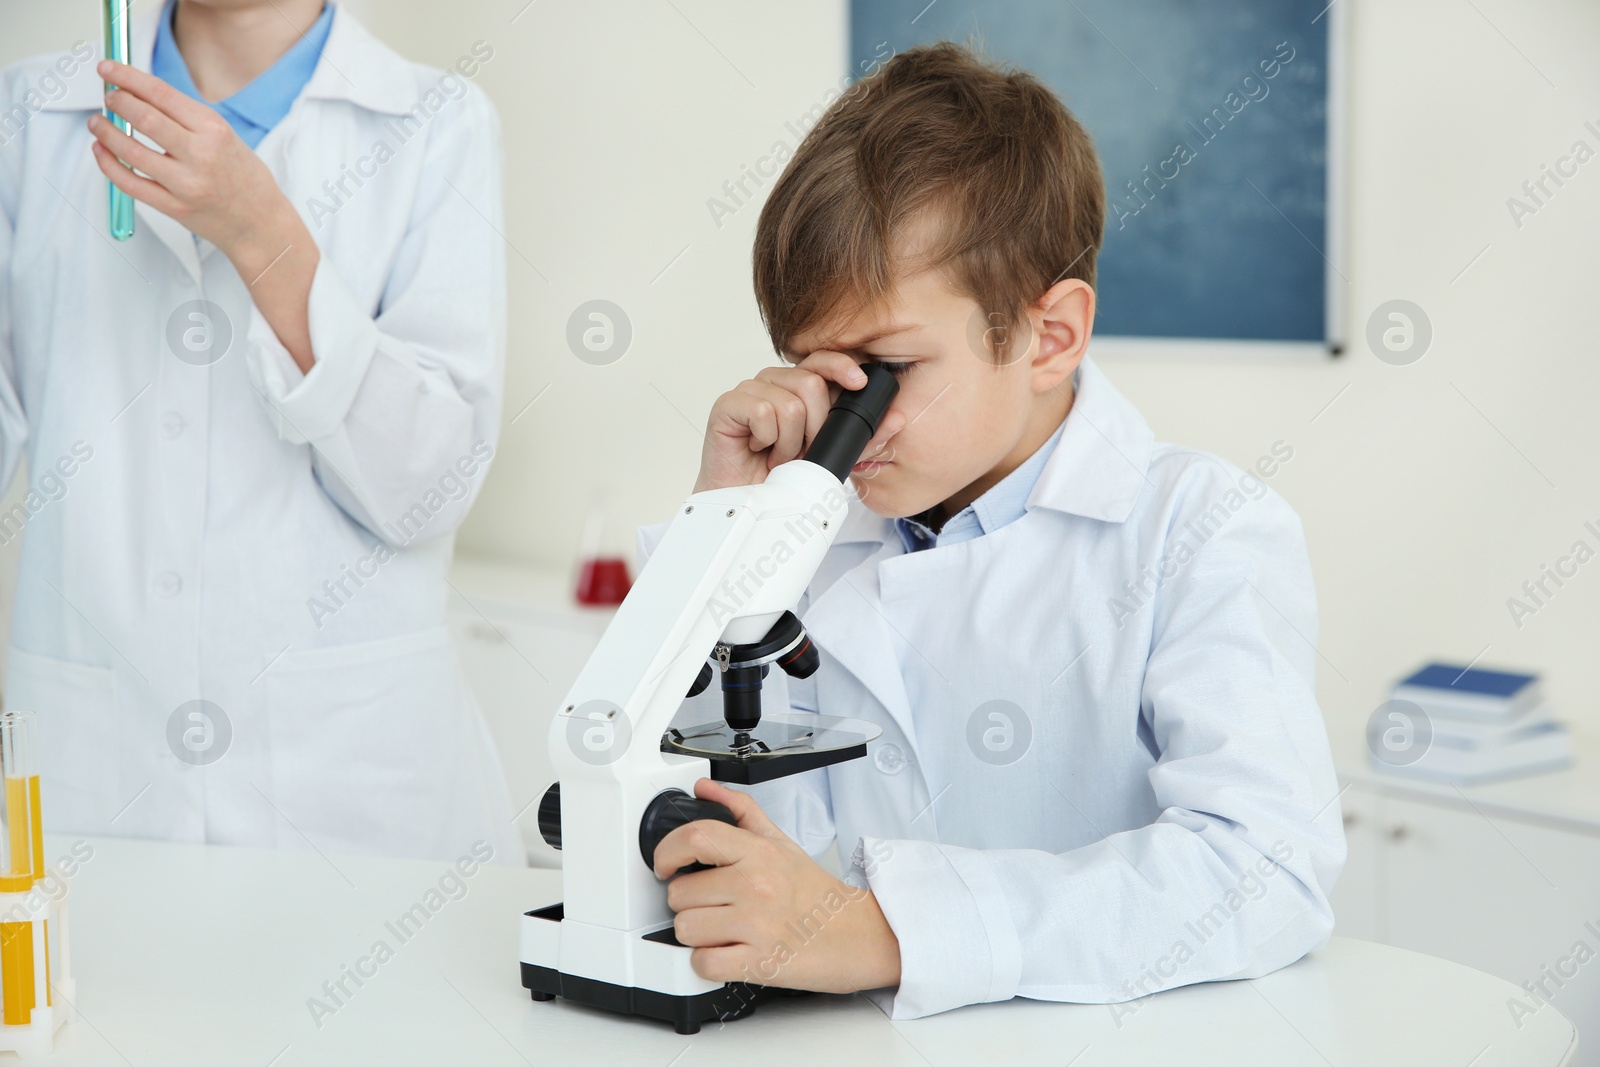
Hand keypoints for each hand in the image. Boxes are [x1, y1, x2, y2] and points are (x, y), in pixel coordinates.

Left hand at [89, 60, 301, 261]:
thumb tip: (141, 96)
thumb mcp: (226, 138)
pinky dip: (108, 164)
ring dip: (106, 132)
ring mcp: (186, 184)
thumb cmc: (246, 180)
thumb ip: (186, 119)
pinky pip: (130, 183)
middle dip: (117, 102)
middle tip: (108, 97)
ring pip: (130, 151)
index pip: (161, 94)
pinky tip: (102, 151)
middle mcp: (201, 155)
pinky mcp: (174, 208)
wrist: (261, 225)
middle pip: (144, 118)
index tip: (108, 70)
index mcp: (215, 131)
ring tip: (98, 123)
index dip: (128, 77)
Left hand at [654, 778, 900, 992]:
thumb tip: (705, 789)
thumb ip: (740, 811)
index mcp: (758, 853)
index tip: (665, 865)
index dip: (666, 852)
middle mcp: (755, 885)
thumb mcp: (780, 843)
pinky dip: (707, 963)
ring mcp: (756, 924)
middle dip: (688, 902)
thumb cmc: (816, 893)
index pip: (695, 838)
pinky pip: (703, 963)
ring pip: (686, 929)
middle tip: (712, 904)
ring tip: (722, 928)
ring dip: (696, 934)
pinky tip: (725, 952)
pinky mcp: (757, 962)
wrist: (858, 935)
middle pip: (681, 892)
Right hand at [694, 352, 904, 493]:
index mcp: (797, 387)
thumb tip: (897, 418)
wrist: (748, 503)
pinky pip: (762, 412)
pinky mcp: (727, 405)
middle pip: (810, 384)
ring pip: (789, 403)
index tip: (859, 383)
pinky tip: (760, 449)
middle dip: (815, 427)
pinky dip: (767, 439)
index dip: (842, 366)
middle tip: (802, 450)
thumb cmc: (782, 476)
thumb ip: (863, 438)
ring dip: (790, 441)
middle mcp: (774, 382)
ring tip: (779, 455)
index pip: (822, 360)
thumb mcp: (832, 456)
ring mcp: (749, 391)